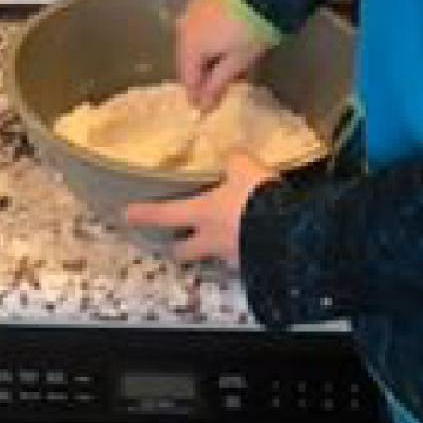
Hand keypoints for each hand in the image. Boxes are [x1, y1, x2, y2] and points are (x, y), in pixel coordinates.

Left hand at [123, 152, 275, 267]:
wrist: (296, 234)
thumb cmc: (260, 199)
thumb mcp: (246, 170)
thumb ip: (234, 161)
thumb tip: (231, 155)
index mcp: (203, 213)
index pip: (164, 214)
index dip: (144, 214)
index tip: (126, 215)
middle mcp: (213, 240)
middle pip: (183, 252)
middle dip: (177, 248)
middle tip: (175, 243)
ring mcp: (234, 258)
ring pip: (214, 258)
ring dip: (215, 251)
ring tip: (225, 239)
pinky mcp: (256, 268)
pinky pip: (244, 261)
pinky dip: (245, 254)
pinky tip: (255, 244)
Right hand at [176, 0, 269, 113]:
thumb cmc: (251, 31)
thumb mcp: (237, 61)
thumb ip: (217, 83)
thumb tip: (203, 106)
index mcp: (189, 48)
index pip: (187, 79)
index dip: (196, 96)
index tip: (205, 110)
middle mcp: (181, 31)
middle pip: (185, 63)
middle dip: (199, 78)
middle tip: (214, 91)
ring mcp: (188, 15)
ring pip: (189, 46)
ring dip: (202, 60)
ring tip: (219, 70)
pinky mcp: (197, 5)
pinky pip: (194, 32)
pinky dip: (204, 44)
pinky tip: (218, 48)